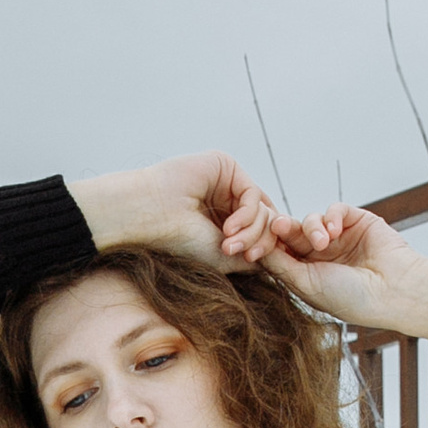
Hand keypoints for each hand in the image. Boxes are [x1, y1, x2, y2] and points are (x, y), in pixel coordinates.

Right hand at [68, 154, 277, 270]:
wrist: (148, 217)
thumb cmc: (177, 240)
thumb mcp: (223, 256)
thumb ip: (253, 255)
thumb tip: (279, 258)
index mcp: (222, 217)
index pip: (259, 230)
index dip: (265, 247)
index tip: (251, 262)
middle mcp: (225, 197)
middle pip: (265, 219)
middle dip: (260, 240)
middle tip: (244, 255)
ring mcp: (225, 180)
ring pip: (261, 208)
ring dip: (252, 232)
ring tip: (229, 245)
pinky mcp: (224, 165)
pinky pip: (252, 194)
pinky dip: (247, 215)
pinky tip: (228, 228)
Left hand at [255, 204, 427, 344]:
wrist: (394, 291)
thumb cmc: (350, 298)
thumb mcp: (307, 284)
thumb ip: (280, 264)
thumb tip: (252, 249)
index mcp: (306, 273)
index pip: (278, 251)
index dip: (266, 244)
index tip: (254, 242)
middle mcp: (320, 254)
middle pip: (290, 232)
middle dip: (283, 229)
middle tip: (278, 226)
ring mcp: (338, 237)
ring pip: (310, 219)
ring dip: (312, 227)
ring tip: (324, 242)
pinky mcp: (356, 221)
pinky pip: (334, 209)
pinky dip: (331, 216)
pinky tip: (336, 231)